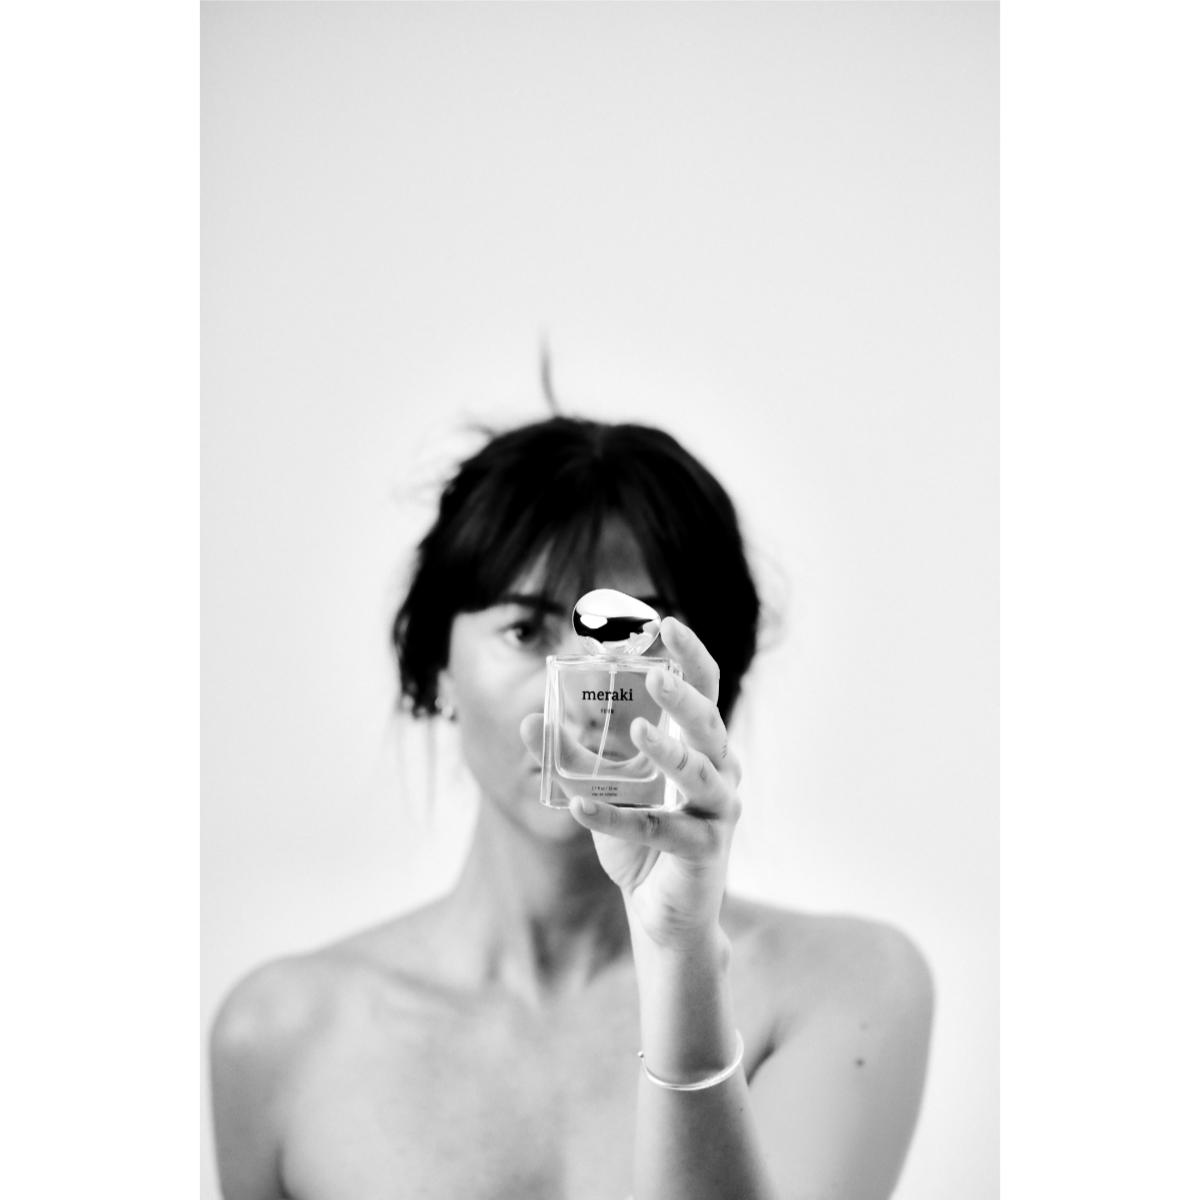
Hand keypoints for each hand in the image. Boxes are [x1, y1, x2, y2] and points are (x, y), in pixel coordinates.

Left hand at [522, 617, 741, 949]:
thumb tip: (529, 720)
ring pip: (699, 774)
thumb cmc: (642, 838)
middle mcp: (718, 770)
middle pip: (710, 724)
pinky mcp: (702, 851)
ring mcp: (717, 811)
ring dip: (667, 751)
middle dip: (684, 698)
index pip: (704, 688)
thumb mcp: (602, 788)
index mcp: (699, 744)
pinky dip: (616, 818)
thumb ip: (571, 754)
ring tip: (636, 731)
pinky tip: (580, 807)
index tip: (666, 622)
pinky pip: (660, 830)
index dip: (690, 654)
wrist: (662, 912)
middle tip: (656, 676)